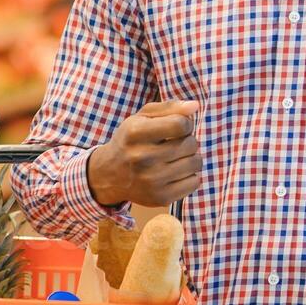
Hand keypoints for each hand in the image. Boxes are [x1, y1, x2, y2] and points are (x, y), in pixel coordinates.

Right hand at [87, 101, 201, 208]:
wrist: (109, 175)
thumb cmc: (131, 140)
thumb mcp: (143, 117)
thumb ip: (170, 107)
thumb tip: (196, 106)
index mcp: (135, 133)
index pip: (180, 124)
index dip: (185, 123)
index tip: (178, 127)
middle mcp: (141, 158)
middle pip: (190, 144)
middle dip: (188, 140)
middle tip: (175, 144)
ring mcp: (151, 181)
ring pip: (196, 163)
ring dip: (191, 157)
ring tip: (176, 157)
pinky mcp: (160, 198)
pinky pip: (194, 182)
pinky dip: (190, 175)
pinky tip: (176, 172)